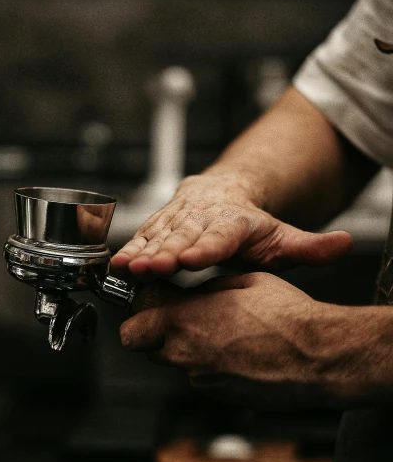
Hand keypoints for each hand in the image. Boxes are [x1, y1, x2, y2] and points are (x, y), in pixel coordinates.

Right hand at [111, 172, 351, 277]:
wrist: (223, 193)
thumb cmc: (252, 224)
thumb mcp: (284, 237)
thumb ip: (310, 247)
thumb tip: (345, 244)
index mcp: (235, 220)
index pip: (221, 235)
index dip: (206, 247)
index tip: (194, 260)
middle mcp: (203, 215)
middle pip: (184, 235)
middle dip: (167, 253)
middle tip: (151, 268)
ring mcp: (179, 217)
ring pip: (160, 235)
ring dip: (142, 252)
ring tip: (127, 268)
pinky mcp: (161, 223)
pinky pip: (144, 236)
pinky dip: (129, 250)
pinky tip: (115, 265)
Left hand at [119, 272, 348, 409]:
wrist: (318, 357)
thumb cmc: (288, 317)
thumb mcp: (245, 282)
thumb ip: (211, 289)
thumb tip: (199, 293)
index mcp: (184, 320)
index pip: (131, 331)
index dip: (139, 320)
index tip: (152, 310)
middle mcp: (186, 354)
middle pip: (148, 351)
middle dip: (160, 336)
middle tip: (186, 322)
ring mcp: (202, 379)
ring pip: (177, 365)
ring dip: (188, 351)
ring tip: (223, 335)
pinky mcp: (220, 396)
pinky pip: (202, 378)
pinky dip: (211, 367)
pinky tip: (239, 353)